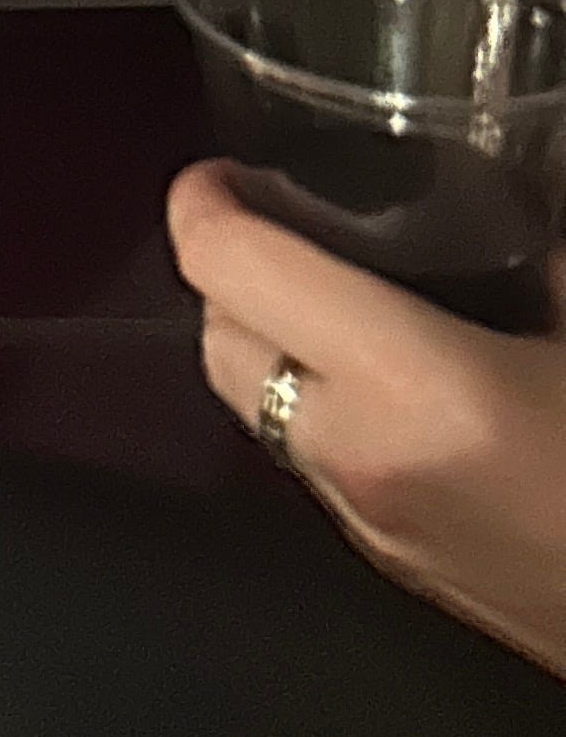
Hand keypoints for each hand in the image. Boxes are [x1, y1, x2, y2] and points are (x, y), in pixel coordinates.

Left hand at [169, 158, 565, 675]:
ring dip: (270, 341)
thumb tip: (496, 203)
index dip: (206, 200)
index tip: (225, 169)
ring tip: (336, 290)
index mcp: (410, 387)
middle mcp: (363, 458)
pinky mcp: (400, 567)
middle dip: (231, 270)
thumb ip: (530, 248)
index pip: (231, 268)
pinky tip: (391, 380)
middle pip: (218, 340)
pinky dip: (318, 405)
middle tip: (286, 221)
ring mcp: (373, 527)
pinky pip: (312, 461)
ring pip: (254, 407)